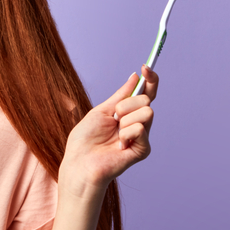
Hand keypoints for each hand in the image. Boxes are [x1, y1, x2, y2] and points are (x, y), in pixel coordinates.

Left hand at [59, 66, 157, 194]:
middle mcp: (138, 124)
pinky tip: (119, 145)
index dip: (149, 79)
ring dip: (126, 119)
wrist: (80, 162)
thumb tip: (135, 77)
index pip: (146, 93)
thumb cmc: (85, 140)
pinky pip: (141, 128)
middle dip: (127, 104)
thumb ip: (121, 95)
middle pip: (146, 100)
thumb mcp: (102, 110)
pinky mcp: (143, 149)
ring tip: (115, 133)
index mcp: (128, 113)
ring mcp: (142, 137)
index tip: (146, 66)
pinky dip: (126, 133)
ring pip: (147, 112)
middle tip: (114, 118)